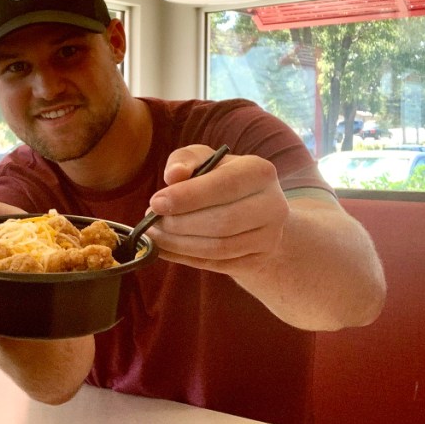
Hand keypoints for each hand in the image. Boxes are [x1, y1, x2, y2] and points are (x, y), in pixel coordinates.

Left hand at [146, 145, 288, 276]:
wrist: (254, 214)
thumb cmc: (221, 180)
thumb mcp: (204, 160)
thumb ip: (185, 159)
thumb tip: (173, 175)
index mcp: (259, 172)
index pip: (225, 185)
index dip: (187, 197)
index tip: (155, 202)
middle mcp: (272, 205)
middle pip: (222, 222)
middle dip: (179, 224)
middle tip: (151, 221)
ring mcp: (269, 237)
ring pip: (218, 248)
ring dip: (179, 244)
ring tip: (154, 234)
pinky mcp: (257, 260)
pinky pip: (216, 264)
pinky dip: (185, 258)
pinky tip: (165, 248)